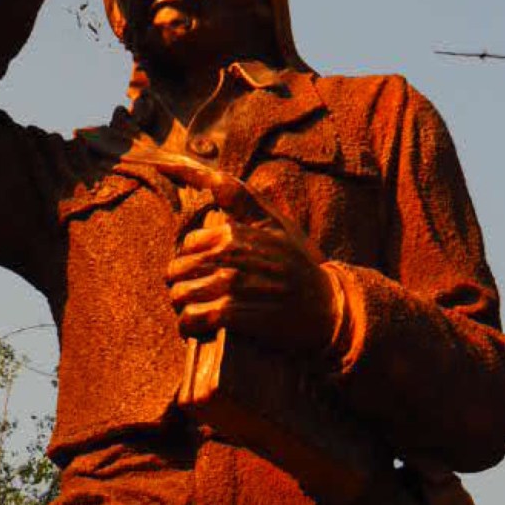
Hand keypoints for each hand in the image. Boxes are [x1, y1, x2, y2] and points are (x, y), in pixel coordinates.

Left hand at [166, 207, 340, 353]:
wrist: (327, 306)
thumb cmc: (300, 267)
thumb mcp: (275, 225)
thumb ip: (242, 200)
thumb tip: (213, 175)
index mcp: (234, 233)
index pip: (188, 244)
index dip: (193, 260)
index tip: (202, 273)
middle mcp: (228, 256)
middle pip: (178, 270)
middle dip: (182, 284)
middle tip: (195, 297)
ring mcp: (229, 285)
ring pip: (179, 294)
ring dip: (183, 306)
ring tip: (195, 311)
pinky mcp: (231, 314)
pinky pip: (191, 318)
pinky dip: (189, 325)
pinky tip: (197, 328)